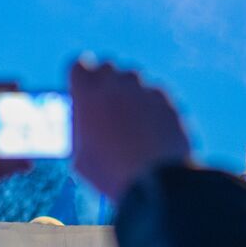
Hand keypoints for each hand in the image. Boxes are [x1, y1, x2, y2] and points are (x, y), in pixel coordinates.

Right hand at [70, 58, 189, 199]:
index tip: (84, 90)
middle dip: (106, 82)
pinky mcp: (167, 99)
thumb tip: (88, 130)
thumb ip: (83, 132)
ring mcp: (143, 88)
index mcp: (86, 93)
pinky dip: (152, 106)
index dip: (81, 78)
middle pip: (108, 67)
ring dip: (130, 92)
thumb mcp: (81, 157)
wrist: (156, 181)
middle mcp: (115, 83)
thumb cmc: (111, 173)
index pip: (78, 64)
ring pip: (134, 79)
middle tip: (108, 104)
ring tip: (132, 121)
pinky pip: (155, 94)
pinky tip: (152, 129)